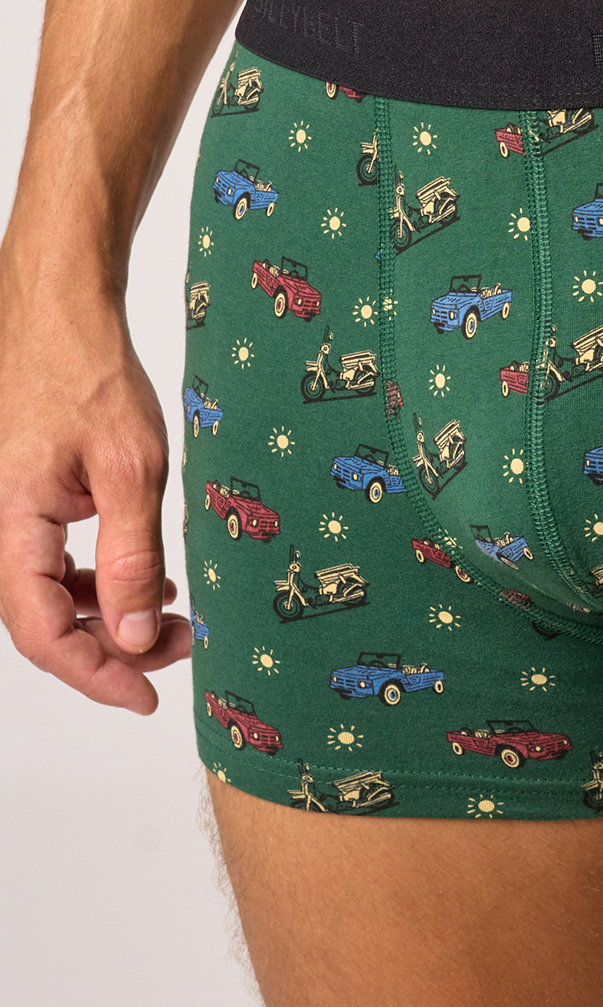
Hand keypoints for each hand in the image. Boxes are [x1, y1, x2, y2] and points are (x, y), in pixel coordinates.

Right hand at [0, 280, 191, 712]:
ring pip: (46, 595)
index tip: (145, 696)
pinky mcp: (23, 498)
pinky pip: (49, 561)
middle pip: (43, 622)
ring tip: (173, 617)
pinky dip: (95, 580)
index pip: (41, 633)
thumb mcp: (131, 469)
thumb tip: (137, 637)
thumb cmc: (87, 370)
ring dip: (106, 615)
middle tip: (181, 648)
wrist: (60, 310)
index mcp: (11, 524)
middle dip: (112, 647)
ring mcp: (7, 512)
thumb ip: (132, 559)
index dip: (94, 675)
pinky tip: (143, 579)